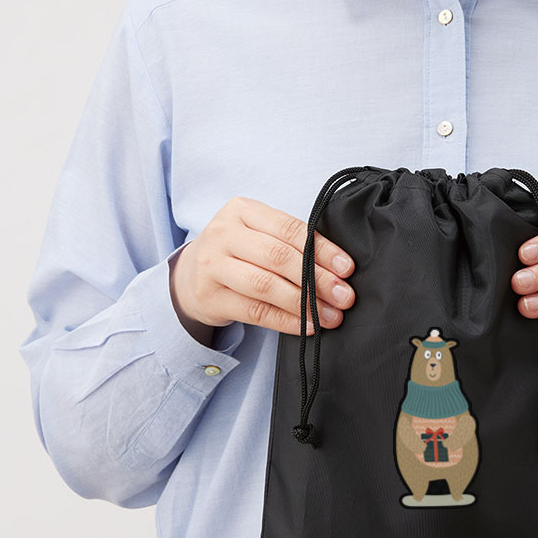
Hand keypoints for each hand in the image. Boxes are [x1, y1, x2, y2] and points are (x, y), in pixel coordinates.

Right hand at [169, 196, 355, 344]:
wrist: (190, 276)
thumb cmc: (238, 253)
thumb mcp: (259, 235)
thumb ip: (291, 243)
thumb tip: (339, 270)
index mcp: (242, 210)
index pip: (290, 229)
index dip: (322, 250)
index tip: (347, 269)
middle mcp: (224, 234)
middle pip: (279, 258)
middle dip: (317, 279)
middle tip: (344, 297)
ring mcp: (212, 266)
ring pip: (266, 286)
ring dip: (304, 303)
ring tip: (331, 316)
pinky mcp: (210, 297)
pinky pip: (255, 312)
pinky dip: (286, 321)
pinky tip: (308, 326)